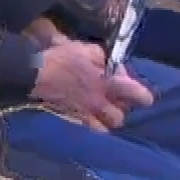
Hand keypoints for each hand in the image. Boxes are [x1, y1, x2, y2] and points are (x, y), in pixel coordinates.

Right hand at [32, 42, 153, 130]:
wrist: (36, 73)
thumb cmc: (62, 58)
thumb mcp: (88, 49)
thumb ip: (105, 58)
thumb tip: (114, 67)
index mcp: (108, 84)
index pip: (138, 95)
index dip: (143, 96)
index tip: (141, 93)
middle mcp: (101, 103)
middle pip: (121, 117)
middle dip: (121, 110)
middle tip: (116, 100)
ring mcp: (87, 114)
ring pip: (107, 127)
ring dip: (108, 120)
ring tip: (104, 111)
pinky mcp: (73, 119)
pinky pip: (90, 130)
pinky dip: (94, 126)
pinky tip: (90, 118)